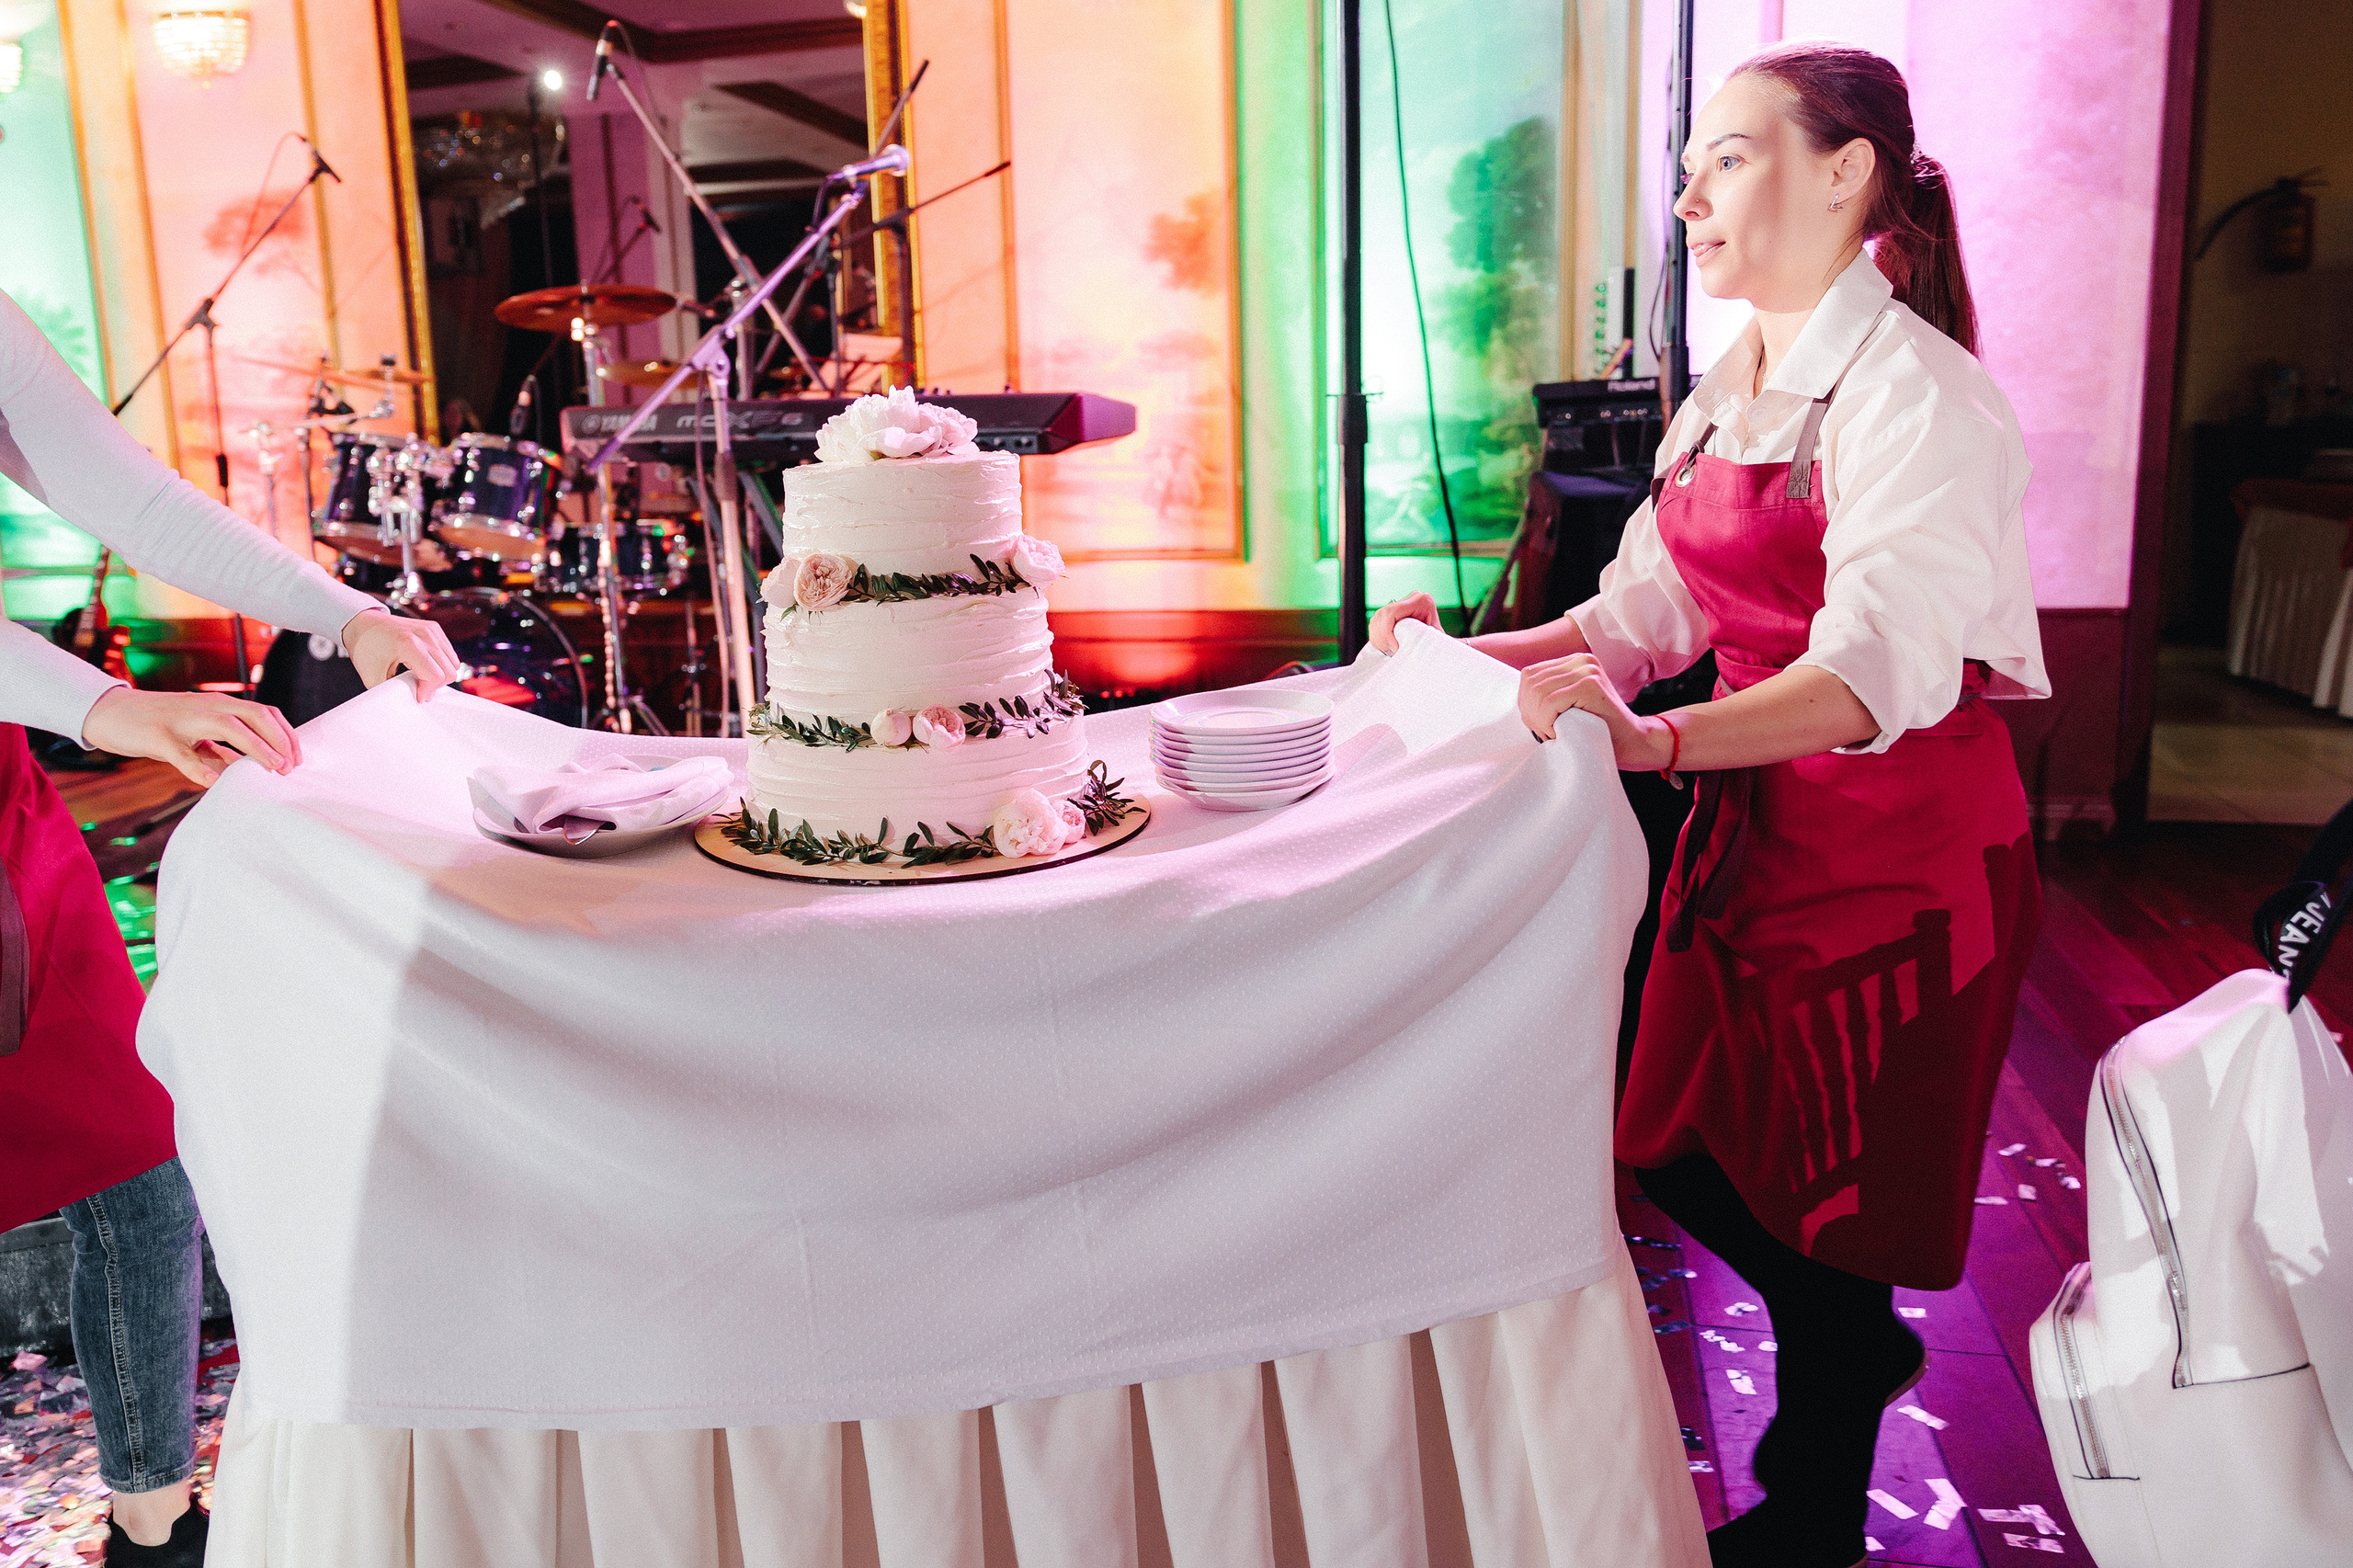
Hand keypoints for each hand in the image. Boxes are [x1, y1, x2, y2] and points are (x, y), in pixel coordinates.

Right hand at [81, 686, 299, 786]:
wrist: (111, 713)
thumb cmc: (159, 724)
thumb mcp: (196, 735)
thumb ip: (221, 750)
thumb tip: (247, 769)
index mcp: (219, 705)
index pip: (264, 712)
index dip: (285, 734)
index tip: (298, 758)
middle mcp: (206, 706)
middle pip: (254, 714)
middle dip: (278, 740)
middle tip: (290, 767)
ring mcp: (182, 720)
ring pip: (227, 727)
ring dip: (255, 748)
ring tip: (272, 769)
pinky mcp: (158, 736)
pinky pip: (184, 755)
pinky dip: (202, 770)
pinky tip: (216, 785)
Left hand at [341, 607, 462, 698]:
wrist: (361, 622)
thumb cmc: (365, 647)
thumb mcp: (373, 677)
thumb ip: (393, 693)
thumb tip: (408, 704)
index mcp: (409, 644)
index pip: (436, 676)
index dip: (428, 691)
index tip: (417, 696)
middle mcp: (424, 634)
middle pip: (449, 670)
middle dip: (435, 685)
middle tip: (419, 689)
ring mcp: (431, 629)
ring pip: (453, 663)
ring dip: (439, 674)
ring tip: (421, 677)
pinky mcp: (434, 628)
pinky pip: (449, 653)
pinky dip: (440, 664)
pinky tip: (424, 665)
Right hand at [1370, 591, 1442, 653]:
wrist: (1438, 638)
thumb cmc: (1439, 639)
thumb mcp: (1440, 639)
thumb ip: (1445, 641)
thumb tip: (1463, 644)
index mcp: (1421, 600)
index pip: (1392, 612)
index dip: (1388, 632)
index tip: (1396, 648)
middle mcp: (1408, 599)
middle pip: (1381, 615)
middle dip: (1382, 637)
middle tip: (1391, 652)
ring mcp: (1397, 605)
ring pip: (1376, 619)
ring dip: (1378, 638)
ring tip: (1389, 651)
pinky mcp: (1389, 613)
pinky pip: (1375, 624)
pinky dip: (1377, 637)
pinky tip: (1385, 647)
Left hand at [1518, 653, 1673, 768]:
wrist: (1632, 742)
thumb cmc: (1596, 729)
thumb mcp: (1567, 706)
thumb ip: (1548, 695)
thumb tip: (1519, 698)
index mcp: (1573, 661)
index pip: (1529, 675)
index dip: (1525, 703)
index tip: (1537, 725)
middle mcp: (1580, 659)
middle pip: (1531, 682)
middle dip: (1529, 713)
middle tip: (1542, 733)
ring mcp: (1587, 669)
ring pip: (1539, 692)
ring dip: (1538, 719)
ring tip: (1551, 735)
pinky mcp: (1591, 684)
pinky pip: (1550, 702)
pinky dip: (1547, 722)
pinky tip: (1558, 734)